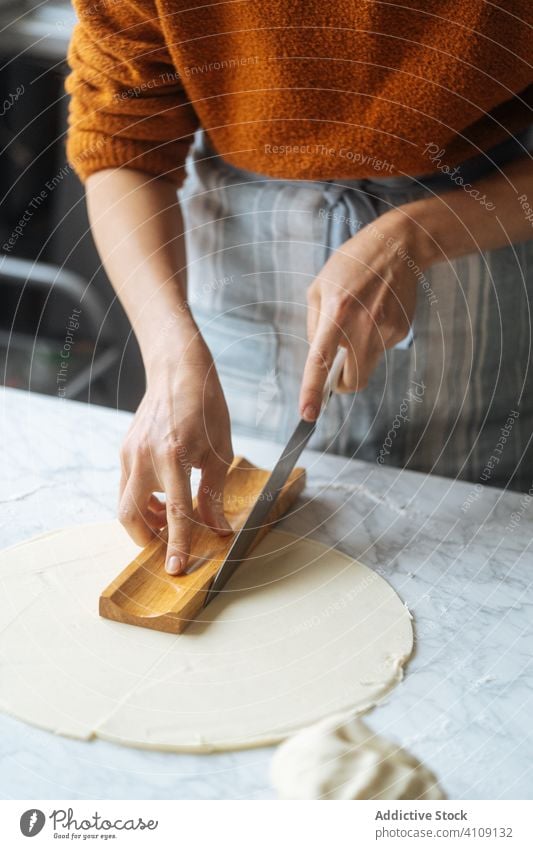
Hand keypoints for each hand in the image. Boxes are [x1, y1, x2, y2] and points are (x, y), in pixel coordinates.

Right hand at [118, 332, 233, 574]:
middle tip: (168, 545)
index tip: (176, 569)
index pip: (175, 513)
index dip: (177, 544)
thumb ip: (214, 494)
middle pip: (130, 516)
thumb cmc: (205, 406)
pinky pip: (127, 486)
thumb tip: (217, 529)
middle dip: (147, 539)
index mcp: (174, 457)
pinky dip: (142, 500)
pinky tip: (162, 495)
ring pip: (125, 503)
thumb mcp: (220, 451)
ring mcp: (130, 453)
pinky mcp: (125, 449)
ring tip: (170, 518)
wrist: (178, 370)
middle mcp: (145, 457)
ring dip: (144, 520)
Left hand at [299, 209, 427, 419]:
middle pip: (352, 381)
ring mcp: (386, 330)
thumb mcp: (318, 288)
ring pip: (367, 366)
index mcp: (337, 313)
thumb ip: (314, 326)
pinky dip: (372, 339)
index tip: (308, 415)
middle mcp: (363, 326)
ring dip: (357, 356)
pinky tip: (375, 313)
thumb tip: (318, 357)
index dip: (312, 391)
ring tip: (359, 321)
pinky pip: (380, 349)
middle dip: (341, 383)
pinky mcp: (401, 331)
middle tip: (336, 368)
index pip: (321, 361)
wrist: (398, 246)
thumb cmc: (351, 264)